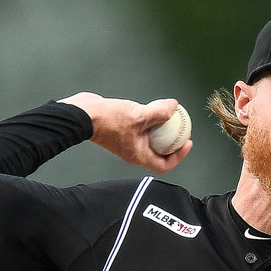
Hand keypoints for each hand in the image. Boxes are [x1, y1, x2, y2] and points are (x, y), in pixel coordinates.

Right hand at [58, 92, 192, 173]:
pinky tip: (153, 108)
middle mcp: (133, 152)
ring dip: (161, 130)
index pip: (164, 164)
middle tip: (182, 128)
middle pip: (159, 152)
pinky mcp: (121, 131)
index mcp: (138, 155)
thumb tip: (174, 106)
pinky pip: (141, 128)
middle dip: (172, 142)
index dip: (179, 156)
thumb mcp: (139, 115)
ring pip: (149, 139)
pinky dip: (149, 122)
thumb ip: (159, 112)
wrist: (82, 114)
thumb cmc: (109, 120)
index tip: (188, 142)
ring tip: (170, 116)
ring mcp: (127, 142)